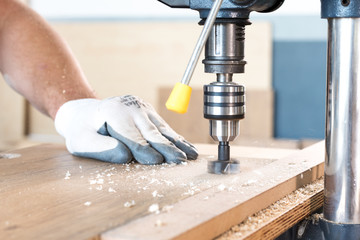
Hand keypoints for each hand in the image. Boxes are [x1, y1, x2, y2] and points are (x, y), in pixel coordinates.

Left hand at [54, 95, 197, 163]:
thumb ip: (100, 147)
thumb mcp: (80, 141)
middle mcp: (131, 107)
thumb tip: (125, 155)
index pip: (132, 136)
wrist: (85, 112)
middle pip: (151, 131)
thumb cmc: (82, 130)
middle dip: (167, 148)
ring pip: (162, 128)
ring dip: (177, 143)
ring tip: (191, 155)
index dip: (144, 151)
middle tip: (180, 161)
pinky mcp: (148, 112)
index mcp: (114, 113)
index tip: (156, 162)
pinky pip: (164, 126)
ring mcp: (142, 108)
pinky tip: (187, 147)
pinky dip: (176, 138)